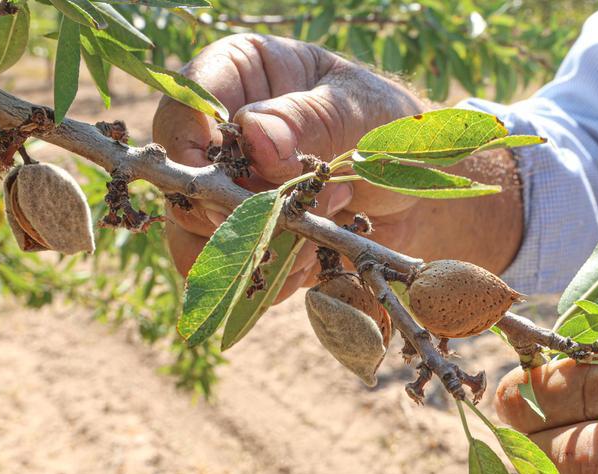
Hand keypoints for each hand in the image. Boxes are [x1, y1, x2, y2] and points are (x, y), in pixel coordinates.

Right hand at [153, 34, 523, 301]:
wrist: (414, 188)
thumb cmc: (387, 127)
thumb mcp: (359, 111)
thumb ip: (307, 120)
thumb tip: (254, 136)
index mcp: (241, 74)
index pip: (189, 101)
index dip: (193, 145)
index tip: (229, 182)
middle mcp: (220, 132)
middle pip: (182, 176)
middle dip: (237, 209)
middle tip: (294, 217)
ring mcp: (225, 188)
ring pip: (192, 232)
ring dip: (253, 249)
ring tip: (312, 243)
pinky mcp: (240, 235)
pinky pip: (228, 269)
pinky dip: (268, 275)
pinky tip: (311, 261)